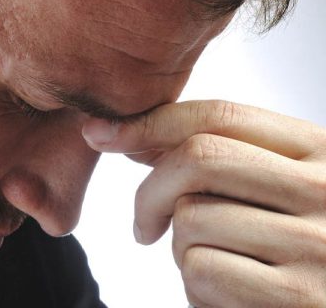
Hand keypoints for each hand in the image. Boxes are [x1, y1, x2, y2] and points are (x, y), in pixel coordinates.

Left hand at [82, 100, 325, 306]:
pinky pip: (202, 270)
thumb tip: (132, 137)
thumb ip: (218, 162)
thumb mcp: (271, 191)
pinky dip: (196, 289)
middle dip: (151, 193)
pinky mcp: (298, 297)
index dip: (150, 122)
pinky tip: (224, 297)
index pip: (221, 116)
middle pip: (198, 159)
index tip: (102, 134)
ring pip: (192, 218)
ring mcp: (318, 244)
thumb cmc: (290, 251)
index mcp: (321, 152)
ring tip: (212, 266)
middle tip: (145, 226)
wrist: (323, 307)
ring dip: (180, 249)